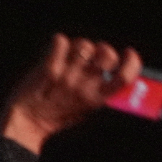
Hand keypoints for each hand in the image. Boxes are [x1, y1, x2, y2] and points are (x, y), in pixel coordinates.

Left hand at [2, 34, 141, 152]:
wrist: (29, 120)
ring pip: (84, 45)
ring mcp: (66, 75)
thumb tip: (115, 73)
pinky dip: (60, 42)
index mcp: (98, 99)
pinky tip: (59, 51)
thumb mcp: (88, 109)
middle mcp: (84, 86)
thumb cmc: (59, 114)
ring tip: (75, 53)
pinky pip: (60, 42)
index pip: (125, 77)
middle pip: (107, 55)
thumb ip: (102, 93)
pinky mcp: (48, 67)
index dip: (132, 62)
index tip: (129, 55)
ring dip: (82, 45)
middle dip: (105, 49)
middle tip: (98, 55)